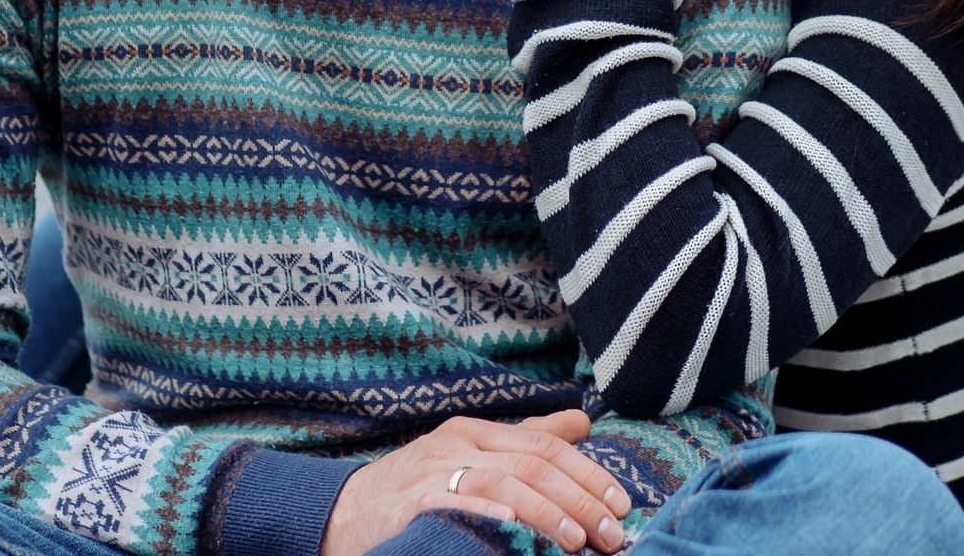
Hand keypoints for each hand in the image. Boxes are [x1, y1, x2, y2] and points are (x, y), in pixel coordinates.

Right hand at [318, 408, 632, 555]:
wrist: (341, 516)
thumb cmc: (415, 492)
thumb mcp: (471, 458)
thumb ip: (525, 441)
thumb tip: (582, 423)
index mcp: (476, 432)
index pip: (545, 445)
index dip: (588, 473)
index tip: (622, 504)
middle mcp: (458, 443)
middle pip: (533, 463)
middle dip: (580, 498)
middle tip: (613, 532)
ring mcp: (436, 471)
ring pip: (506, 482)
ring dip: (548, 512)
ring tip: (579, 542)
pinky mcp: (416, 501)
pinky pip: (463, 504)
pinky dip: (496, 517)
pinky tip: (521, 532)